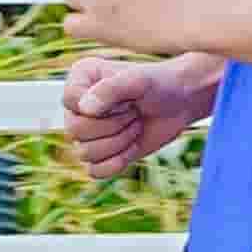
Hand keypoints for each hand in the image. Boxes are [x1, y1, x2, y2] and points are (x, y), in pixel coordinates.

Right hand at [59, 48, 222, 172]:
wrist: (182, 103)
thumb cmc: (160, 85)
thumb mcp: (139, 80)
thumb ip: (111, 88)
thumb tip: (85, 109)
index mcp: (79, 81)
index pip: (69, 101)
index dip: (102, 106)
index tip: (127, 98)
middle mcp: (77, 107)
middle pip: (75, 130)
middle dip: (114, 125)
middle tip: (135, 113)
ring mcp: (87, 132)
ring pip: (85, 153)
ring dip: (119, 142)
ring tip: (136, 125)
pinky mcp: (101, 153)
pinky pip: (94, 171)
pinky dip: (117, 163)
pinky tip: (134, 146)